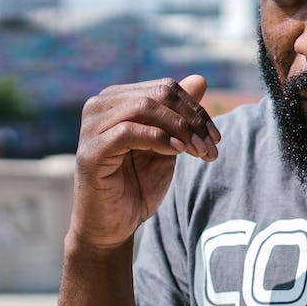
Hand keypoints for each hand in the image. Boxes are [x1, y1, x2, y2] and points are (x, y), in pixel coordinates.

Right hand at [70, 75, 220, 249]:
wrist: (112, 226)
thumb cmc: (137, 185)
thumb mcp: (168, 146)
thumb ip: (180, 114)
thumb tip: (200, 78)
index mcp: (116, 100)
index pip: (165, 89)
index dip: (196, 110)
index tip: (216, 138)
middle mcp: (99, 107)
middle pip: (158, 94)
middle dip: (192, 120)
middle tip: (212, 147)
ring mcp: (91, 127)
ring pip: (144, 108)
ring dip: (181, 130)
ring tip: (200, 153)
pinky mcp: (89, 152)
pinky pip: (128, 132)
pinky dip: (159, 139)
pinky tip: (178, 153)